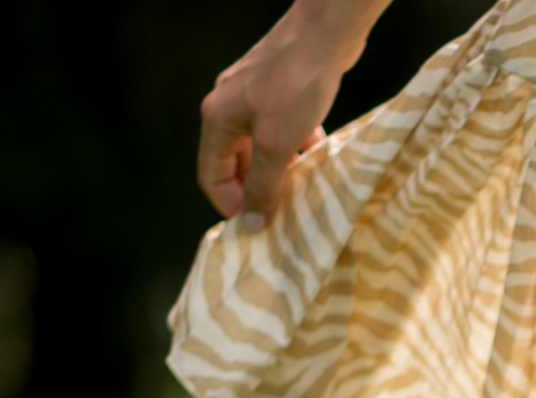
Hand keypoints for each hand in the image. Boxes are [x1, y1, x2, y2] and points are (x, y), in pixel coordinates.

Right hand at [198, 0, 382, 226]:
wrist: (325, 32)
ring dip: (279, 172)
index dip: (232, 205)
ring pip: (260, 148)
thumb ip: (263, 184)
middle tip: (283, 216)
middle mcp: (228, 108)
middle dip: (256, 190)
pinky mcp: (278, 92)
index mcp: (217, 120)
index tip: (261, 226)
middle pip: (234, 164)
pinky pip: (281, 131)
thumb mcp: (277, 143)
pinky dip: (295, 149)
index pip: (211, 177)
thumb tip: (251, 224)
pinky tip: (318, 160)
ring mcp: (253, 98)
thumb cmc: (297, 84)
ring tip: (302, 194)